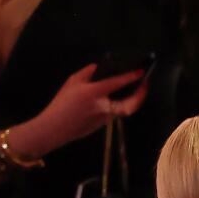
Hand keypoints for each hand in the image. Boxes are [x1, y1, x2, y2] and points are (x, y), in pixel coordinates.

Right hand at [28, 64, 148, 153]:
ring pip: (124, 108)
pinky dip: (120, 103)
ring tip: (136, 88)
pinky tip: (120, 96)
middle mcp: (102, 107)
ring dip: (132, 99)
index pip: (116, 83)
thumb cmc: (61, 104)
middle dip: (141, 96)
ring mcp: (104, 118)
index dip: (130, 77)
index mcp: (93, 93)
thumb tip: (99, 68)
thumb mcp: (71, 83)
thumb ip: (87, 73)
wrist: (54, 129)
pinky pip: (115, 112)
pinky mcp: (103, 125)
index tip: (141, 71)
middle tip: (145, 85)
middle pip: (129, 105)